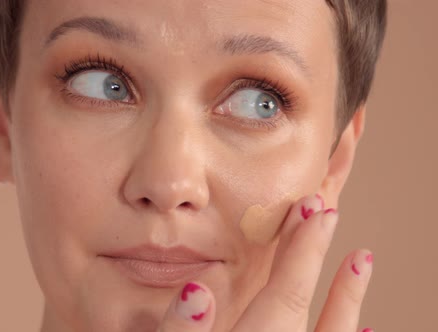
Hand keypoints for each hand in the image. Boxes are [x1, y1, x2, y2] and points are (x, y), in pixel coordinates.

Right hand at [157, 195, 373, 331]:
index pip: (282, 297)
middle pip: (299, 305)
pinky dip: (344, 328)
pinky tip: (364, 323)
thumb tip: (197, 293)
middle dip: (311, 255)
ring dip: (347, 298)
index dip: (299, 252)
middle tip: (324, 211)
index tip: (311, 209)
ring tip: (361, 259)